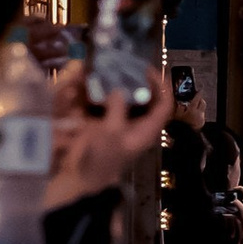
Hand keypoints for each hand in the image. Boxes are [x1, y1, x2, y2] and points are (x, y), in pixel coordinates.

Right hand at [46, 64, 172, 201]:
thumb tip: (118, 90)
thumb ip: (117, 109)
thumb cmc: (101, 159)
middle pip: (144, 99)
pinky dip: (99, 92)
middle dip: (137, 81)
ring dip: (117, 85)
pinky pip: (103, 104)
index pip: (163, 106)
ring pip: (123, 99)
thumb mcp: (112, 133)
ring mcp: (118, 124)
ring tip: (109, 69)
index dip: (161, 86)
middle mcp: (135, 125)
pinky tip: (91, 81)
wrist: (79, 178)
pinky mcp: (101, 124)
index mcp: (146, 130)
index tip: (148, 69)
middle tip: (126, 65)